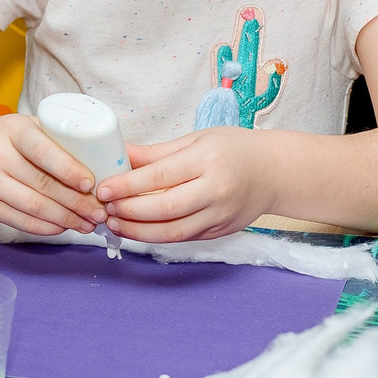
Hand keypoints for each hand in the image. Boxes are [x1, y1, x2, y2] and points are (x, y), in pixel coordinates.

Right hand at [0, 113, 103, 236]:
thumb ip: (54, 138)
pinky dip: (48, 228)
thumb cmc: (2, 139)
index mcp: (12, 131)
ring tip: (89, 223)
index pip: (43, 151)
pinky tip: (65, 227)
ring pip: (35, 207)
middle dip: (78, 202)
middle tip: (101, 211)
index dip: (69, 169)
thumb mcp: (24, 126)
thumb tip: (99, 160)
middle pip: (43, 185)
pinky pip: (22, 222)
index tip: (91, 183)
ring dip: (67, 219)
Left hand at [95, 125, 272, 242]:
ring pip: (173, 231)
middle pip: (164, 208)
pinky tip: (138, 230)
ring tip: (115, 223)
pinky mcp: (220, 231)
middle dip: (129, 211)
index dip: (127, 185)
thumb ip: (156, 153)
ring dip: (138, 231)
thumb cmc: (234, 149)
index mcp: (207, 159)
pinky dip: (157, 236)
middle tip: (105, 208)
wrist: (274, 172)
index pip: (159, 176)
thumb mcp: (196, 140)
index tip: (103, 189)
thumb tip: (118, 154)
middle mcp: (215, 189)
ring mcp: (219, 215)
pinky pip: (183, 238)